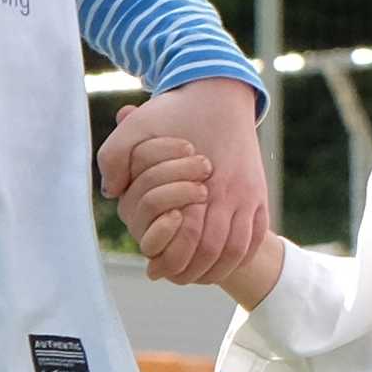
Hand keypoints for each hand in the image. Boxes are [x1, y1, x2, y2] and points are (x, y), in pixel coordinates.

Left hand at [98, 80, 267, 290]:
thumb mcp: (138, 126)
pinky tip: (222, 262)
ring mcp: (249, 193)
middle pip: (216, 249)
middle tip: (174, 279)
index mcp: (200, 178)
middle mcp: (230, 190)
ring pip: (238, 248)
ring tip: (197, 276)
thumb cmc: (175, 111)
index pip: (190, 236)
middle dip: (194, 272)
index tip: (155, 271)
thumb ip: (116, 156)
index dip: (172, 260)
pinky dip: (241, 256)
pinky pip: (257, 236)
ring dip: (219, 269)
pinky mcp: (259, 192)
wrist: (221, 92)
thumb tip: (112, 192)